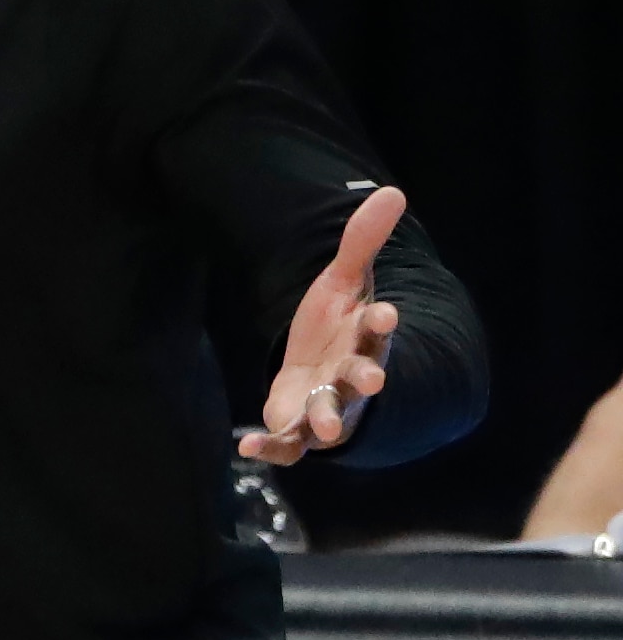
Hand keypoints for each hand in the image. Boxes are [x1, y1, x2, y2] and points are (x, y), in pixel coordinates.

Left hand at [237, 185, 405, 466]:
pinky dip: (270, 448)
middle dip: (367, 378)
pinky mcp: (297, 425)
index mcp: (362, 337)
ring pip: (331, 416)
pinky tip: (246, 447)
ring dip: (329, 421)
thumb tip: (393, 192)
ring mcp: (326, 403)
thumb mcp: (344, 281)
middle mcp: (350, 375)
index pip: (377, 328)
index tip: (387, 311)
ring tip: (325, 429)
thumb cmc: (338, 327)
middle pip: (362, 376)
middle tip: (375, 379)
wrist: (322, 374)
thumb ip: (362, 242)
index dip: (382, 321)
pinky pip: (287, 443)